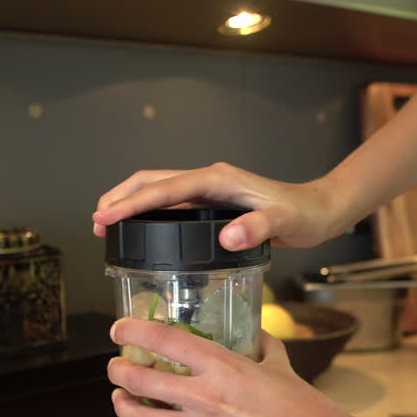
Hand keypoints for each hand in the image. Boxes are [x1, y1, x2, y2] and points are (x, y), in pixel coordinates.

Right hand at [92, 163, 351, 249]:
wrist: (321, 210)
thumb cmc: (305, 215)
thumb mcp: (285, 223)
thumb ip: (258, 229)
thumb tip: (227, 237)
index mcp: (218, 180)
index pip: (165, 189)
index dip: (132, 203)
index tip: (105, 216)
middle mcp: (210, 179)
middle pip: (153, 181)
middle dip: (120, 197)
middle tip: (96, 221)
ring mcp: (211, 189)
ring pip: (159, 189)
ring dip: (131, 201)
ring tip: (106, 223)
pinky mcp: (214, 201)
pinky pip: (173, 202)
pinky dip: (150, 210)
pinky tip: (142, 229)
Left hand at [106, 317, 367, 416]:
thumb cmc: (306, 409)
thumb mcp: (283, 366)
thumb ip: (264, 346)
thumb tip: (254, 334)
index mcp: (223, 367)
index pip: (166, 340)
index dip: (134, 332)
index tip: (121, 329)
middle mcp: (206, 396)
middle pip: (142, 380)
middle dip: (120, 371)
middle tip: (116, 368)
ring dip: (123, 408)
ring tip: (119, 401)